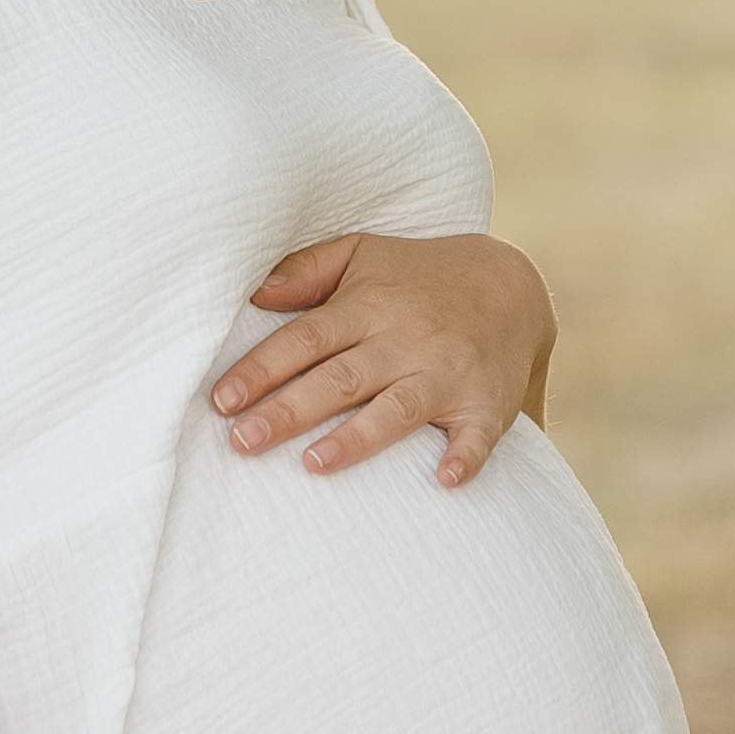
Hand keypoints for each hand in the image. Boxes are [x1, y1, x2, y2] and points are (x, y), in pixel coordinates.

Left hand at [210, 229, 555, 489]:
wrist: (513, 284)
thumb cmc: (419, 277)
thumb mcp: (363, 253)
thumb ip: (306, 270)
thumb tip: (253, 294)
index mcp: (368, 307)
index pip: (306, 338)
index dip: (262, 368)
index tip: (222, 400)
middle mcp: (405, 340)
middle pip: (340, 378)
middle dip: (289, 411)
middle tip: (242, 442)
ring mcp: (447, 374)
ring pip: (397, 409)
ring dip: (358, 437)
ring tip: (314, 464)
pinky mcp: (486, 404)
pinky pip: (478, 434)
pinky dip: (465, 456)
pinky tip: (445, 480)